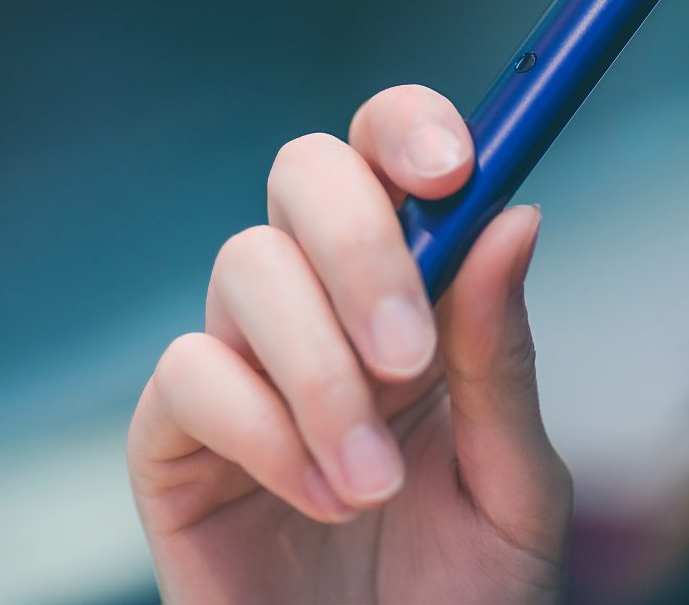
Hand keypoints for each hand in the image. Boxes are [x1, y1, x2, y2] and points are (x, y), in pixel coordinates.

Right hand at [126, 84, 572, 603]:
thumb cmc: (465, 599)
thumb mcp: (515, 483)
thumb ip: (501, 357)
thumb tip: (513, 217)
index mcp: (417, 299)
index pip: (392, 159)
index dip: (410, 130)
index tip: (453, 167)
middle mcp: (325, 309)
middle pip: (303, 174)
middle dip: (359, 244)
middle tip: (410, 355)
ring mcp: (245, 368)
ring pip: (245, 268)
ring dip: (320, 373)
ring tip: (372, 484)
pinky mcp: (174, 440)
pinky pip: (190, 376)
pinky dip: (262, 430)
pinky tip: (318, 500)